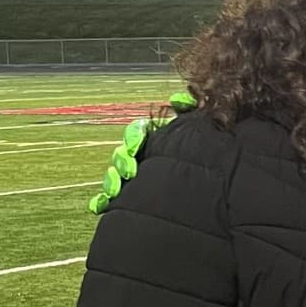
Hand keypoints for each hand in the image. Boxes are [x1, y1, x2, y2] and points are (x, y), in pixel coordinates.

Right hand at [89, 92, 193, 216]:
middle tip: (130, 171)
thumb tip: (178, 100)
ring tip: (116, 190)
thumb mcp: (196, 132)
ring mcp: (132, 178)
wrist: (206, 191)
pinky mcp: (127, 199)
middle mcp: (139, 157)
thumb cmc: (201, 155)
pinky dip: (101, 202)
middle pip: (122, 154)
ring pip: (114, 176)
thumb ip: (189, 111)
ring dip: (111, 180)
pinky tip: (99, 206)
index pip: (136, 132)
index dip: (133, 137)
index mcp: (153, 140)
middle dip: (122, 161)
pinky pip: (107, 200)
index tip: (136, 146)